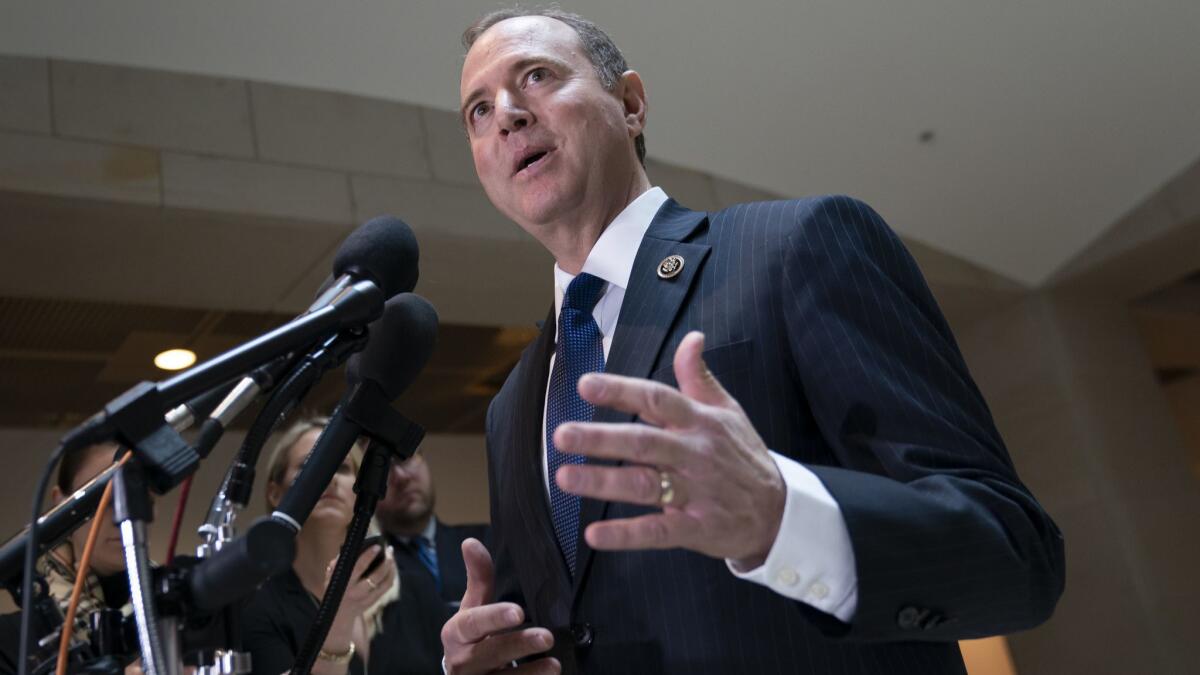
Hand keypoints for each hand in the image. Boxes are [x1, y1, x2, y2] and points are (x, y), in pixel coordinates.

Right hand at [323, 544, 396, 649]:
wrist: (337, 616)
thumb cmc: (334, 589)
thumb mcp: (331, 577)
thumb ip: (338, 563)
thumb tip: (352, 549)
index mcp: (345, 584)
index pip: (359, 567)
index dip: (369, 556)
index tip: (378, 546)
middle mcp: (357, 592)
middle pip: (377, 576)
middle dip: (386, 561)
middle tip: (389, 549)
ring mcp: (367, 598)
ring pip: (385, 581)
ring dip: (391, 567)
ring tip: (391, 555)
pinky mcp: (374, 601)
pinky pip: (387, 586)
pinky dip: (391, 575)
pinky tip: (391, 566)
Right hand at [441, 539, 559, 674]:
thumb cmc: (473, 636)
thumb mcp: (473, 608)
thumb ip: (478, 578)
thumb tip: (470, 542)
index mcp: (456, 633)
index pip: (473, 623)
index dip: (494, 617)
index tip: (519, 612)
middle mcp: (462, 661)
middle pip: (490, 652)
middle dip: (519, 644)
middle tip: (547, 637)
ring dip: (530, 673)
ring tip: (554, 665)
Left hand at [553, 331, 785, 568]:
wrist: (780, 512)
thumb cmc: (743, 457)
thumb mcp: (728, 412)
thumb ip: (699, 377)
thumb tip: (691, 338)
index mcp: (699, 422)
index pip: (657, 399)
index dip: (621, 391)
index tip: (585, 384)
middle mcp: (694, 454)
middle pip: (643, 441)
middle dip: (600, 438)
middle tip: (561, 435)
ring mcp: (695, 492)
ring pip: (644, 485)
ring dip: (603, 482)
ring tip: (565, 478)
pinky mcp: (696, 528)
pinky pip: (657, 531)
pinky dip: (626, 535)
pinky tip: (594, 534)